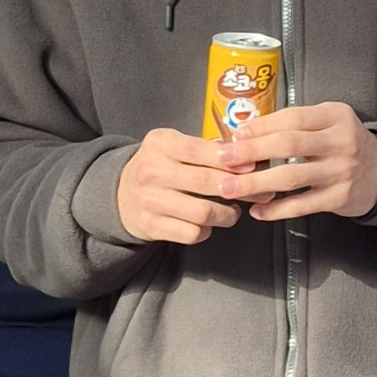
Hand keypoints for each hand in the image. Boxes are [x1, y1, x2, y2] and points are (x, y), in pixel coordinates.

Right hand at [115, 126, 243, 242]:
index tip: (252, 166)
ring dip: (227, 215)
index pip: (200, 150)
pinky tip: (209, 223)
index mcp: (160, 144)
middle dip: (238, 189)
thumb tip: (250, 160)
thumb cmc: (160, 167)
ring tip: (233, 211)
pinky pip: (192, 233)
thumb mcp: (174, 146)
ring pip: (203, 212)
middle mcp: (151, 171)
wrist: (121, 194)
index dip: (231, 160)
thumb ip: (206, 149)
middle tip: (256, 193)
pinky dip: (207, 230)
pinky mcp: (151, 226)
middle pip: (206, 182)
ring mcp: (150, 200)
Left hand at [221, 101, 376, 224]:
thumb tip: (248, 132)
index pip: (293, 117)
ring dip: (256, 183)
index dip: (262, 126)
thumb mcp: (329, 122)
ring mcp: (341, 171)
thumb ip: (297, 123)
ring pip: (291, 177)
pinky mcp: (339, 197)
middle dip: (252, 152)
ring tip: (230, 188)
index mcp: (335, 116)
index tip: (237, 134)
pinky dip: (276, 209)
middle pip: (289, 144)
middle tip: (224, 158)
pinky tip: (258, 211)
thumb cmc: (344, 144)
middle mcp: (340, 141)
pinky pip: (302, 205)